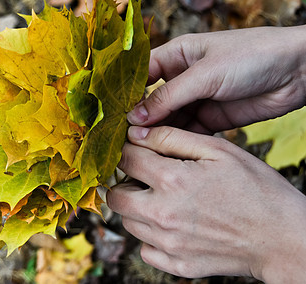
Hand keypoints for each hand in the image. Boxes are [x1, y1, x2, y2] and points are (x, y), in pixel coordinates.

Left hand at [107, 126, 305, 281]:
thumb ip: (172, 138)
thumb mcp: (218, 150)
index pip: (126, 159)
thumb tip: (137, 133)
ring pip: (128, 222)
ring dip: (137, 207)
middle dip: (125, 181)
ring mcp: (169, 244)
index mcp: (173, 180)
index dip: (130, 150)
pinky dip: (150, 236)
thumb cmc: (255, 189)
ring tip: (163, 199)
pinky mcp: (177, 265)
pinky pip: (145, 249)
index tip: (138, 151)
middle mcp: (163, 215)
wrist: (282, 237)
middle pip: (116, 195)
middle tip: (145, 177)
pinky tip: (171, 225)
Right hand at [127, 26, 305, 133]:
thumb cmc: (252, 56)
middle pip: (152, 101)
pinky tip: (165, 152)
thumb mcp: (205, 74)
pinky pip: (187, 132)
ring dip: (157, 133)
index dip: (125, 94)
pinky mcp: (211, 118)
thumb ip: (169, 96)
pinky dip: (177, 141)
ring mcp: (197, 99)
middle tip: (122, 139)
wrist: (298, 71)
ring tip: (140, 150)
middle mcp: (182, 78)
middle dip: (139, 119)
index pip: (140, 74)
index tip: (110, 115)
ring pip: (168, 120)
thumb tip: (135, 117)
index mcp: (177, 55)